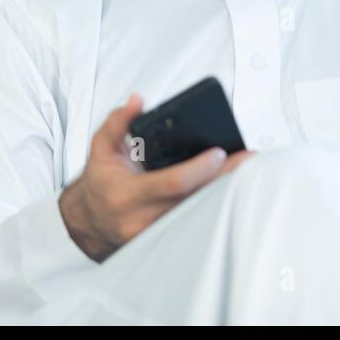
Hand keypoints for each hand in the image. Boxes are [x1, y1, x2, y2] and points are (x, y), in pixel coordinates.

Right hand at [59, 94, 255, 261]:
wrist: (91, 219)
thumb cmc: (101, 181)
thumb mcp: (101, 148)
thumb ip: (118, 122)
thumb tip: (137, 101)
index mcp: (126, 195)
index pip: (172, 183)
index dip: (199, 169)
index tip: (219, 152)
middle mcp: (142, 219)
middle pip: (195, 199)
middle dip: (224, 178)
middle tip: (248, 158)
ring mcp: (156, 234)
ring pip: (199, 212)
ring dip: (224, 190)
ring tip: (246, 169)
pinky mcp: (166, 239)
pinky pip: (195, 220)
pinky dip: (214, 202)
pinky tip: (230, 187)